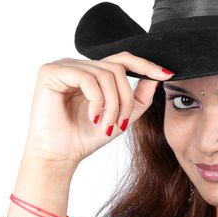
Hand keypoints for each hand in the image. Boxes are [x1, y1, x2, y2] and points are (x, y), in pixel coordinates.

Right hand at [22, 51, 173, 166]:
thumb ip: (139, 97)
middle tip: (120, 123)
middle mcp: (77, 65)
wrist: (60, 156)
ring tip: (106, 124)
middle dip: (125, 98)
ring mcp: (63, 66)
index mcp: (91, 72)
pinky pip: (87, 78)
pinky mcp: (51, 72)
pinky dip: (96, 101)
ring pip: (105, 74)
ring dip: (112, 104)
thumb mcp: (122, 116)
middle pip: (117, 69)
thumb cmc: (85, 137)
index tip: (166, 75)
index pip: (122, 59)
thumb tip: (157, 78)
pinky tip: (92, 117)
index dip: (146, 65)